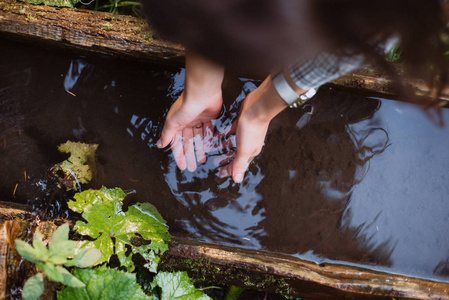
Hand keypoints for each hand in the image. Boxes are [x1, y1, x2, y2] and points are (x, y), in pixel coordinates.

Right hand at [157, 52, 223, 170]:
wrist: (203, 93)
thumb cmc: (186, 105)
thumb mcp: (173, 122)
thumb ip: (167, 134)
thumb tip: (159, 145)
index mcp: (177, 124)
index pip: (177, 143)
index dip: (179, 155)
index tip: (182, 166)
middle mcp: (187, 122)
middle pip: (188, 142)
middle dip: (190, 155)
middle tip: (193, 167)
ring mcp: (198, 119)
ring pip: (198, 138)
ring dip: (200, 149)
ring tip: (202, 161)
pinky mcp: (209, 117)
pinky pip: (208, 131)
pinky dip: (208, 140)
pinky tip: (209, 149)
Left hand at [217, 76, 293, 182]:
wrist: (257, 107)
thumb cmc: (252, 129)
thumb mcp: (244, 150)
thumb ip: (239, 165)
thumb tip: (237, 181)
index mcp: (251, 152)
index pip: (239, 164)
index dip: (229, 170)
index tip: (219, 173)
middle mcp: (249, 143)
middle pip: (235, 154)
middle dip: (225, 158)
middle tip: (214, 162)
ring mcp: (245, 133)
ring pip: (232, 142)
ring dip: (222, 146)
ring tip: (212, 148)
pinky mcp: (241, 123)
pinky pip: (230, 131)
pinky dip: (223, 133)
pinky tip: (216, 133)